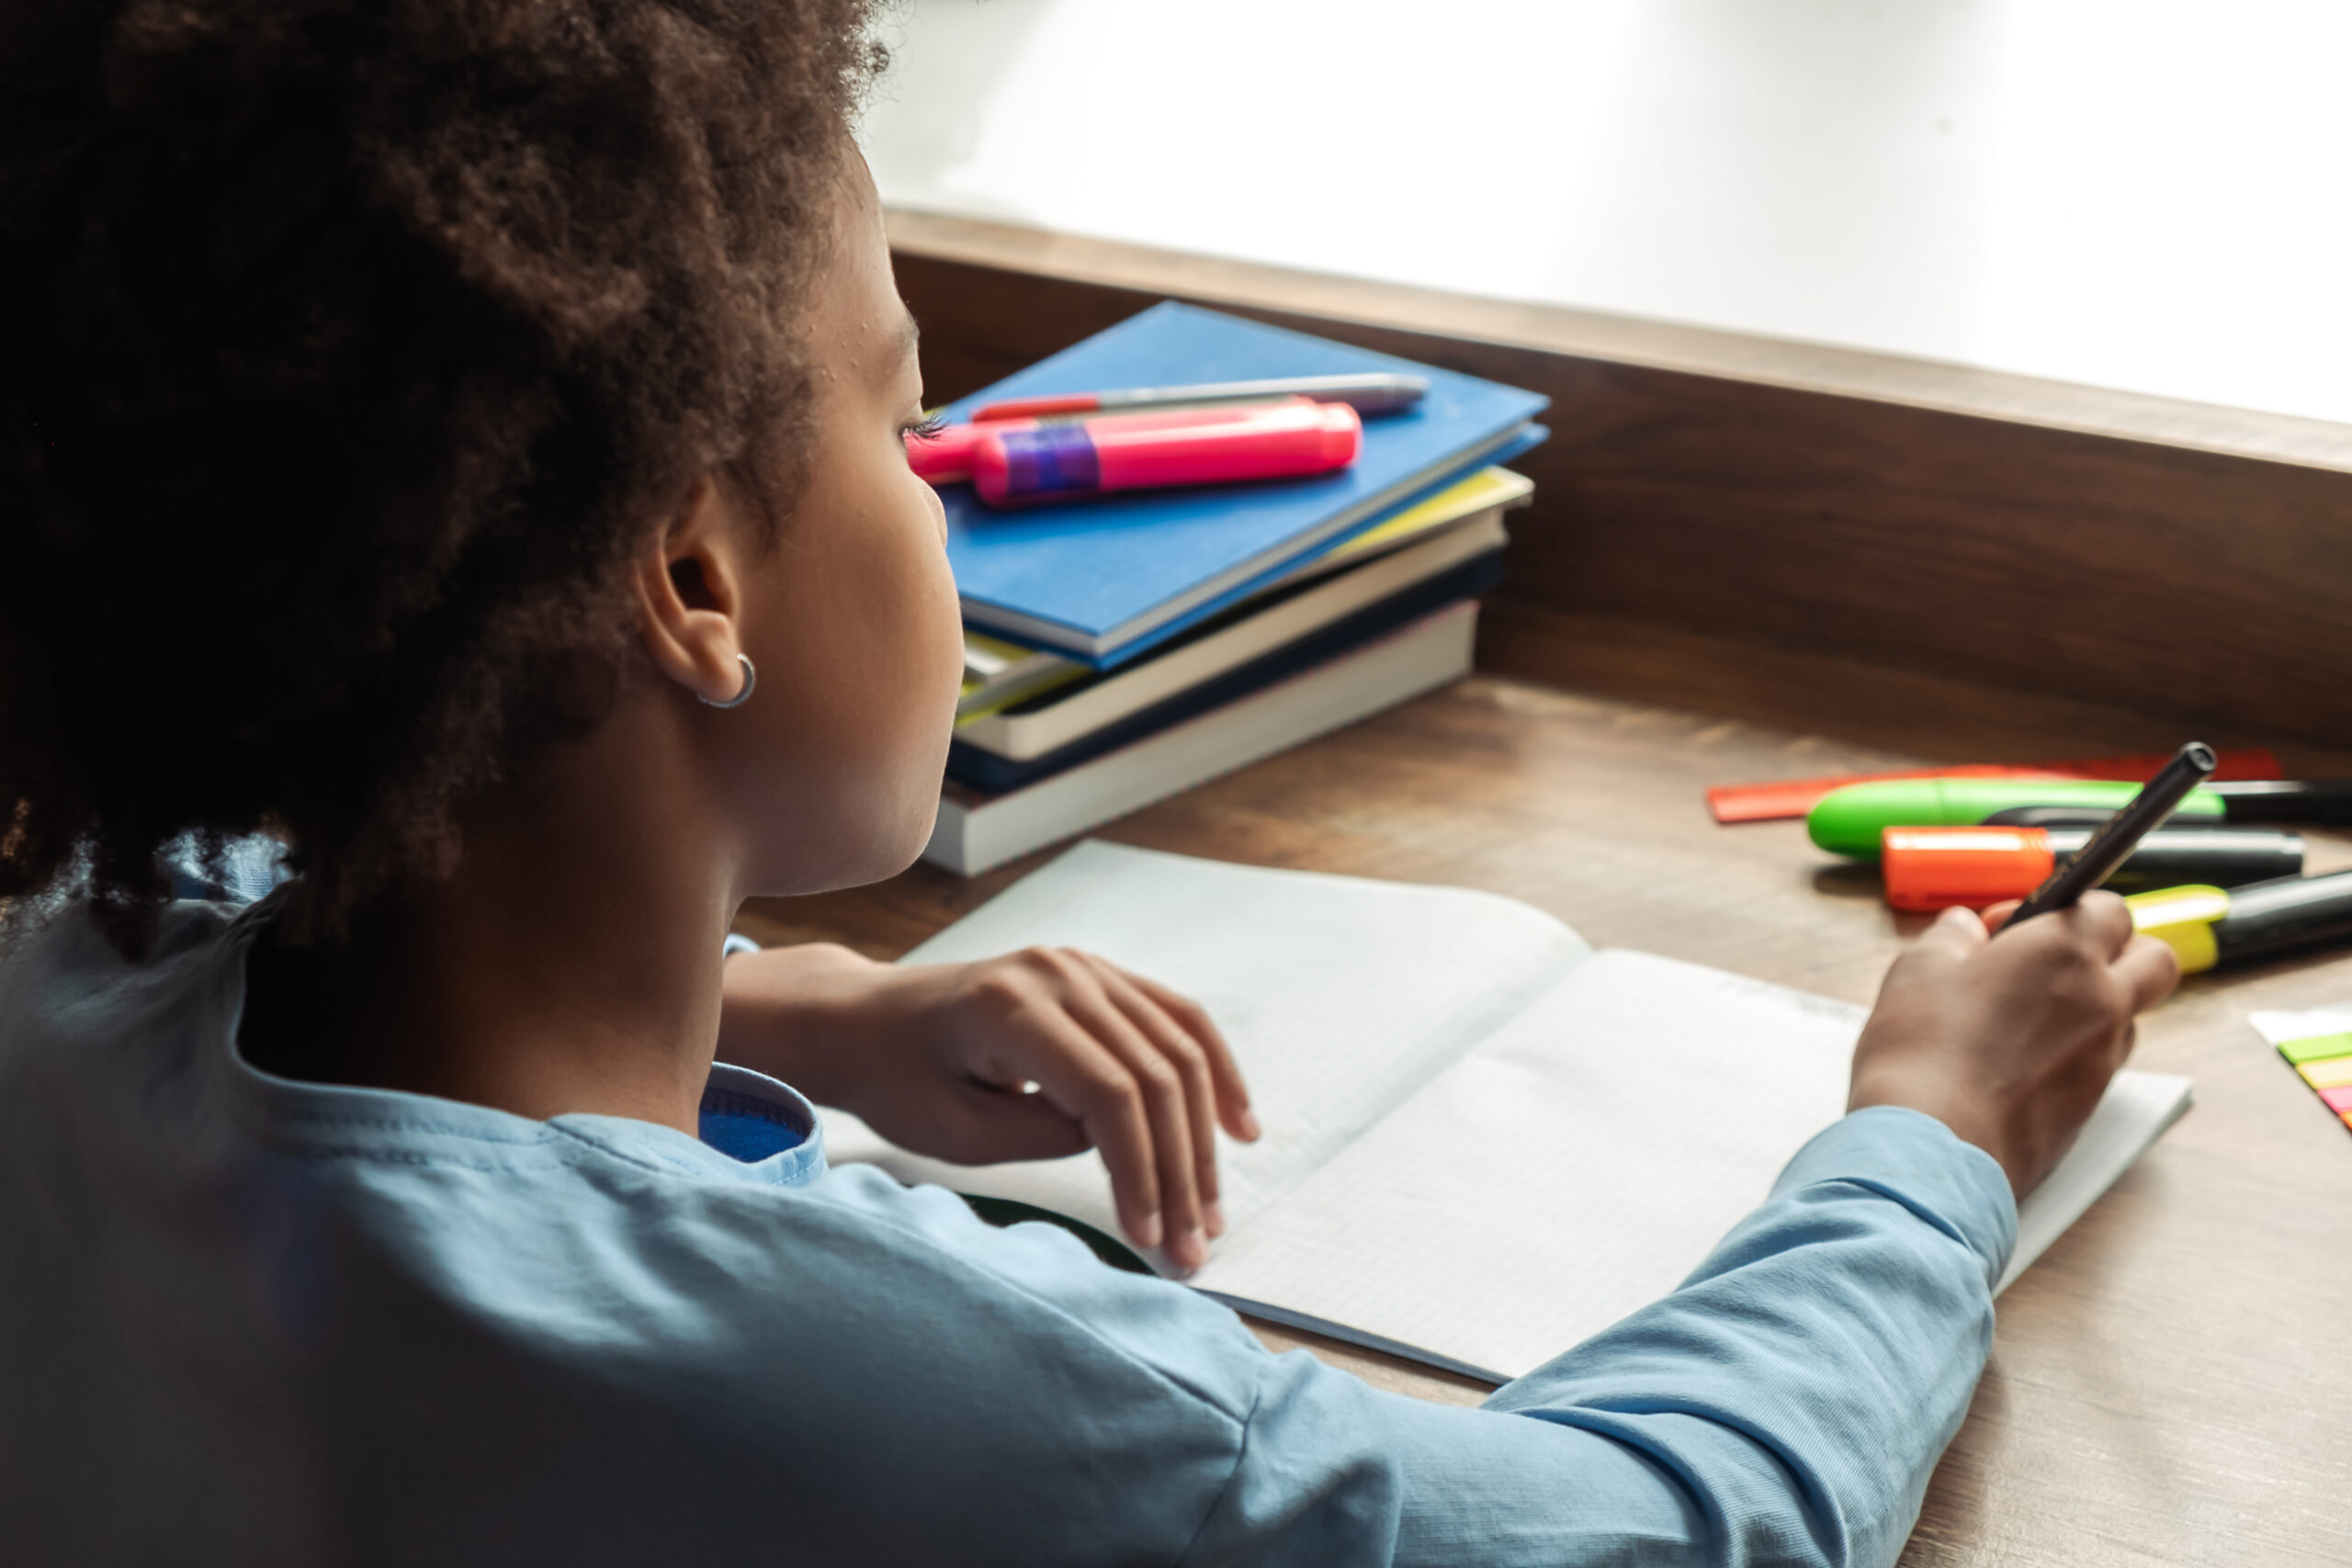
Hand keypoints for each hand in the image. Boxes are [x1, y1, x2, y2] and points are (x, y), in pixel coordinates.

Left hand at [718, 944, 1257, 1272]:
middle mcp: (1058, 973)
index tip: (1151, 1239)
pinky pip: (1176, 1020)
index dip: (1140, 1170)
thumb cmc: (896, 1081)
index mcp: (1011, 1007)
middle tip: (1194, 1246)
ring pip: (1177, 1050)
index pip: (1108, 1093)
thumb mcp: (952, 1132)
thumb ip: (1043, 1136)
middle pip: (1154, 1075)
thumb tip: (1128, 1148)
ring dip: (1205, 1135)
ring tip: (1212, 1209)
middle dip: (1181, 1169)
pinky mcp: (1099, 975)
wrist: (868, 1021)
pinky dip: (1214, 1074)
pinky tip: (1238, 1127)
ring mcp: (1084, 966)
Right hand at [1846, 892, 2178, 1196]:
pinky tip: (2014, 1064)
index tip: (2011, 927)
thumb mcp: (1918, 969)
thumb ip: (1951, 936)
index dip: (2062, 908)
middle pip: (2154, 959)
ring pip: (2127, 1016)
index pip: (2110, 908)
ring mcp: (2103, 1060)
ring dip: (2093, 1006)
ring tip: (2024, 1018)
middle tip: (2053, 963)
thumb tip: (1964, 930)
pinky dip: (2073, 1054)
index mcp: (2065, 952)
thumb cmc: (1922, 1052)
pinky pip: (2099, 1064)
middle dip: (2117, 950)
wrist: (1931, 1147)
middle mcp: (2101, 1001)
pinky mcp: (2091, 1108)